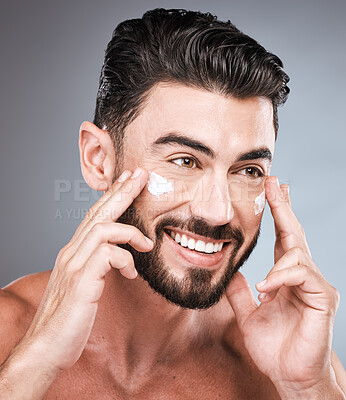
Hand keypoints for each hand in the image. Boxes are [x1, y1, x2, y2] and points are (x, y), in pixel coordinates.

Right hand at [18, 167, 152, 373]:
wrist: (46, 347)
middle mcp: (71, 253)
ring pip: (103, 228)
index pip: (94, 215)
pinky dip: (125, 260)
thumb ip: (96, 265)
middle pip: (98, 213)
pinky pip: (107, 255)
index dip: (112, 196)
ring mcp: (74, 265)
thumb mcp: (84, 284)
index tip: (129, 181)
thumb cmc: (69, 317)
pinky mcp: (81, 281)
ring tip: (148, 244)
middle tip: (141, 176)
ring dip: (131, 232)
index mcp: (73, 252)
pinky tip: (131, 275)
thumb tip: (117, 255)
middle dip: (122, 192)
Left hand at [226, 176, 340, 397]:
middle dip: (283, 207)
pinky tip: (268, 289)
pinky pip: (302, 275)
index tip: (270, 191)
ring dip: (278, 258)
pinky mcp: (322, 298)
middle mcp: (301, 275)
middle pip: (293, 234)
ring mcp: (314, 285)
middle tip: (275, 184)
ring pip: (298, 253)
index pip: (282, 238)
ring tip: (264, 283)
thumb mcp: (248, 313)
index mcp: (285, 276)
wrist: (289, 375)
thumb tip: (228, 270)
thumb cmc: (273, 345)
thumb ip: (239, 292)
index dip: (277, 214)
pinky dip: (281, 278)